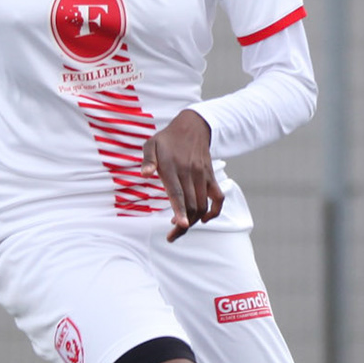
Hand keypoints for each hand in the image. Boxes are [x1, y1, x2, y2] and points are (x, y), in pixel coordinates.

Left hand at [141, 110, 223, 241]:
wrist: (193, 127)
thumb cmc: (167, 139)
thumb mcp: (151, 144)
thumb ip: (147, 160)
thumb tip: (145, 174)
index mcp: (173, 167)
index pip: (178, 193)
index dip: (180, 210)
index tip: (181, 225)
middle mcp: (190, 173)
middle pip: (191, 204)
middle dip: (183, 225)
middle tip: (172, 236)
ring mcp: (202, 176)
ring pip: (203, 205)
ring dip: (194, 220)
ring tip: (181, 225)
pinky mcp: (211, 177)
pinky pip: (218, 198)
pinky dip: (214, 212)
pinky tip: (204, 219)